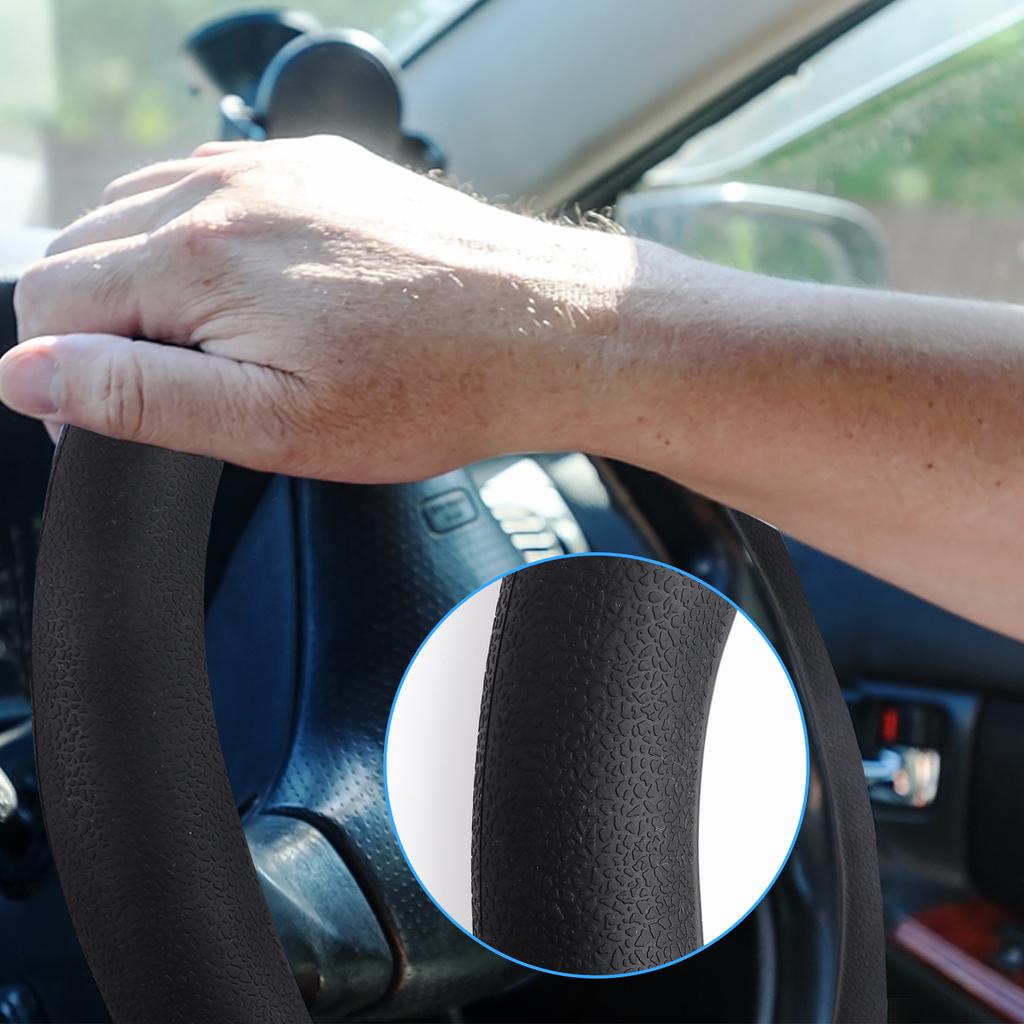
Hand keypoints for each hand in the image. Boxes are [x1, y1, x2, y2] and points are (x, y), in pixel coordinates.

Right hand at [2, 136, 631, 479]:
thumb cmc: (427, 387)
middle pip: (85, 252)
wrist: (541, 329)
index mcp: (196, 256)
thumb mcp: (274, 423)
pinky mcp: (317, 165)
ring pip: (142, 215)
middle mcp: (224, 188)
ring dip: (145, 282)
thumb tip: (31, 373)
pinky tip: (252, 292)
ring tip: (216, 348)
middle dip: (99, 328)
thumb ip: (140, 395)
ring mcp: (273, 167)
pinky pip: (214, 189)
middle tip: (172, 391)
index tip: (105, 418)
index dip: (60, 376)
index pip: (49, 303)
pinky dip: (201, 240)